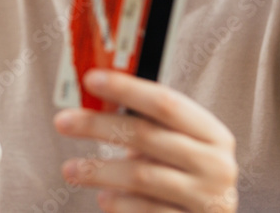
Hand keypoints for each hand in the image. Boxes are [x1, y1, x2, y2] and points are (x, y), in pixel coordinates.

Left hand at [53, 69, 237, 211]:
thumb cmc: (184, 176)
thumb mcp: (176, 145)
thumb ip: (147, 123)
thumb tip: (95, 97)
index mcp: (213, 134)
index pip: (166, 103)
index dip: (127, 88)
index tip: (91, 79)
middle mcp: (216, 165)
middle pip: (146, 136)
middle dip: (98, 125)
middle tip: (63, 121)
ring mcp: (206, 200)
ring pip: (140, 176)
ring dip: (98, 171)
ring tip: (71, 169)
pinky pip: (144, 210)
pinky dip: (118, 203)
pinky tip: (104, 198)